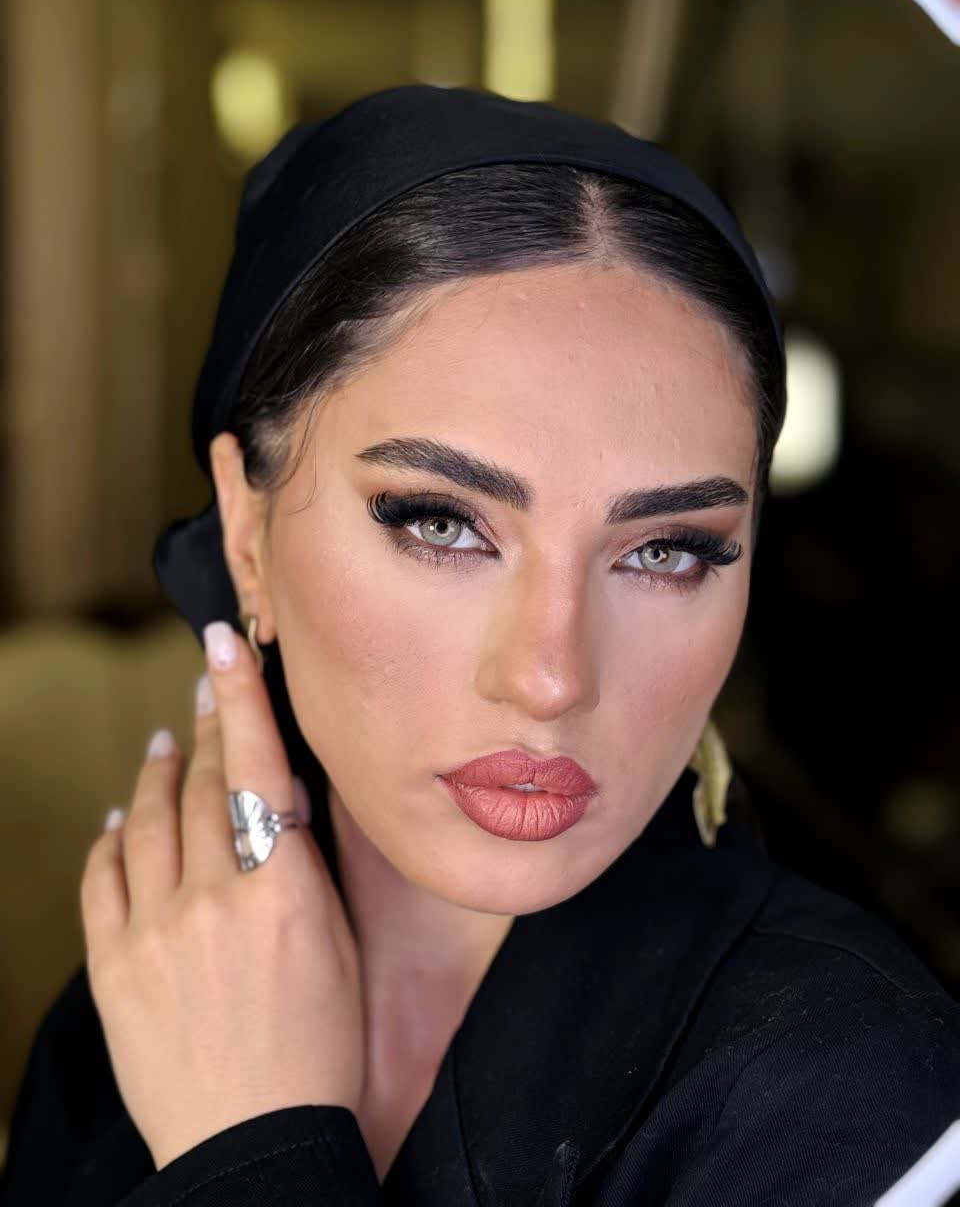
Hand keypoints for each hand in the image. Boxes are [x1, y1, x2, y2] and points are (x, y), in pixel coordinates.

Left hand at [80, 620, 364, 1170]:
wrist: (252, 1142)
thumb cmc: (317, 1047)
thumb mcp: (336, 944)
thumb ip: (303, 865)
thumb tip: (279, 796)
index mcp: (282, 891)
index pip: (255, 767)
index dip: (238, 697)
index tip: (222, 644)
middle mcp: (213, 899)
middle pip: (200, 785)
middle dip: (203, 725)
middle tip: (203, 685)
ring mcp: (154, 931)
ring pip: (148, 820)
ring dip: (157, 771)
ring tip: (164, 740)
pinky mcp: (113, 967)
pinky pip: (103, 879)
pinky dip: (111, 838)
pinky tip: (119, 817)